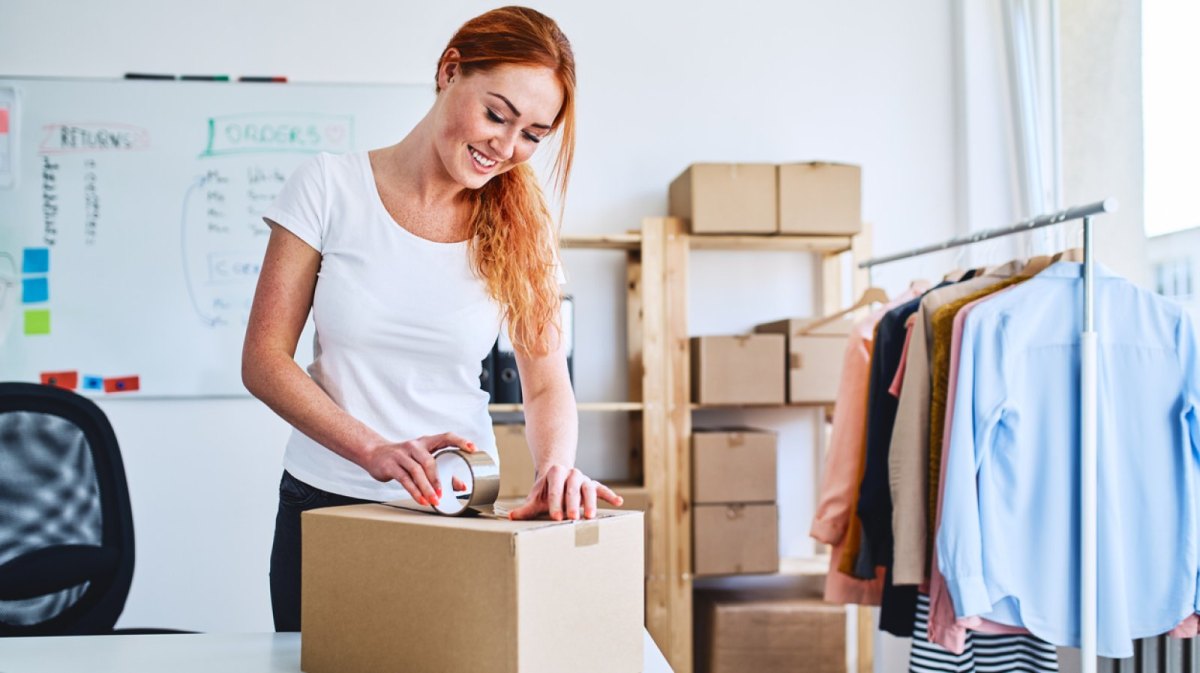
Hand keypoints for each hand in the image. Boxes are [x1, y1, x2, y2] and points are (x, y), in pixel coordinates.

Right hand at [364, 432, 475, 507]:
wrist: (374, 453)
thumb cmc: (404, 458)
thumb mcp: (422, 460)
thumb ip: (443, 472)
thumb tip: (463, 486)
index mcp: (427, 442)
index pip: (446, 437)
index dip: (460, 441)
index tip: (473, 449)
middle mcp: (415, 446)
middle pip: (430, 461)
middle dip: (438, 479)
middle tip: (444, 494)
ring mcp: (402, 455)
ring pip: (417, 472)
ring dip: (427, 488)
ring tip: (435, 501)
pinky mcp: (391, 465)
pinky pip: (404, 479)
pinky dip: (414, 491)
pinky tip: (422, 500)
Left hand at [507, 464, 622, 520]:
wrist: (556, 475)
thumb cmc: (546, 490)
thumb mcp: (536, 497)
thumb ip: (526, 508)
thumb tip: (512, 516)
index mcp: (555, 473)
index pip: (555, 488)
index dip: (555, 503)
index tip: (556, 517)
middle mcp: (571, 473)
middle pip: (573, 488)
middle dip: (573, 503)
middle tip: (572, 518)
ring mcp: (583, 479)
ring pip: (589, 488)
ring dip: (590, 502)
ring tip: (590, 517)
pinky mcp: (593, 484)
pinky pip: (602, 489)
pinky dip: (610, 495)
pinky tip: (618, 502)